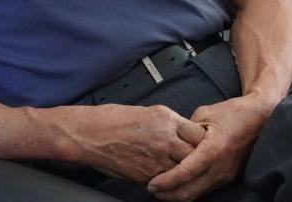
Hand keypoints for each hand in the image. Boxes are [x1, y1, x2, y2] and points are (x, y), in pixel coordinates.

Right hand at [77, 104, 206, 183]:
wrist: (89, 134)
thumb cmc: (110, 120)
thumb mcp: (144, 112)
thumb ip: (166, 123)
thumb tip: (180, 133)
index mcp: (165, 118)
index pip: (199, 133)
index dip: (201, 141)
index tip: (201, 144)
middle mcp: (164, 138)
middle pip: (196, 154)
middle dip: (196, 158)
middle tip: (195, 160)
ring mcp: (156, 158)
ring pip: (183, 170)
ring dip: (182, 170)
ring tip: (179, 169)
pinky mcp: (147, 174)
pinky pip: (166, 179)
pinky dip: (166, 179)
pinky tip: (161, 174)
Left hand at [146, 96, 270, 200]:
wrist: (260, 119)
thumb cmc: (231, 113)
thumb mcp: (203, 114)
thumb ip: (186, 131)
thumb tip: (169, 142)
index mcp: (213, 150)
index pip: (186, 173)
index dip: (167, 181)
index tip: (151, 184)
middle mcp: (221, 168)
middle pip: (190, 191)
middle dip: (168, 195)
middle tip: (151, 189)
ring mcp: (226, 175)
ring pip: (198, 194)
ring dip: (178, 194)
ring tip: (160, 189)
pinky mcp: (228, 177)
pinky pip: (205, 189)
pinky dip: (190, 190)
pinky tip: (177, 185)